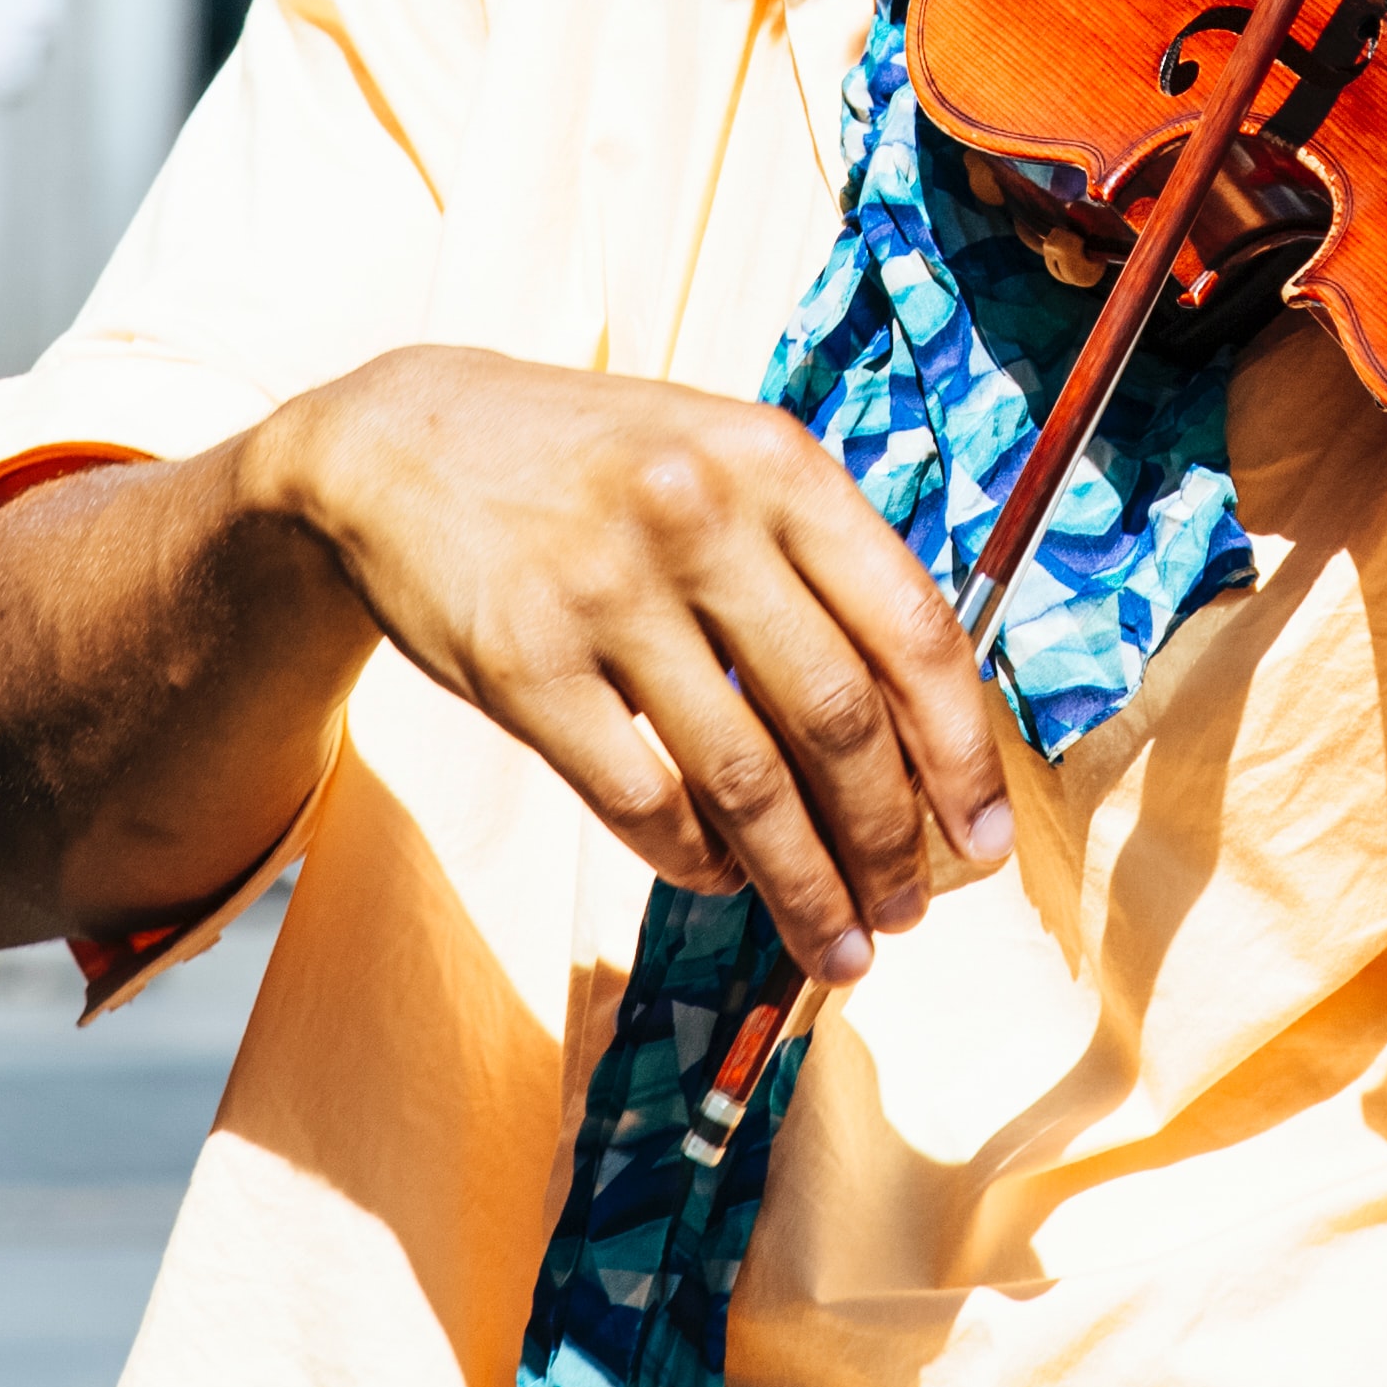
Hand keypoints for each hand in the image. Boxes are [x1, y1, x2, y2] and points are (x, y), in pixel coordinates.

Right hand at [253, 344, 1013, 978]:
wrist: (401, 443)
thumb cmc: (596, 466)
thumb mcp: (721, 459)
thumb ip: (817, 561)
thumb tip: (922, 730)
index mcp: (776, 463)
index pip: (912, 627)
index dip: (962, 751)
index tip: (985, 840)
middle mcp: (702, 518)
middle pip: (837, 720)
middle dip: (888, 841)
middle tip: (905, 911)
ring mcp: (608, 592)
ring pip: (747, 782)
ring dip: (804, 884)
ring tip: (835, 942)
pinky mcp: (525, 665)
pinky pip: (643, 801)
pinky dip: (698, 862)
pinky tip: (723, 879)